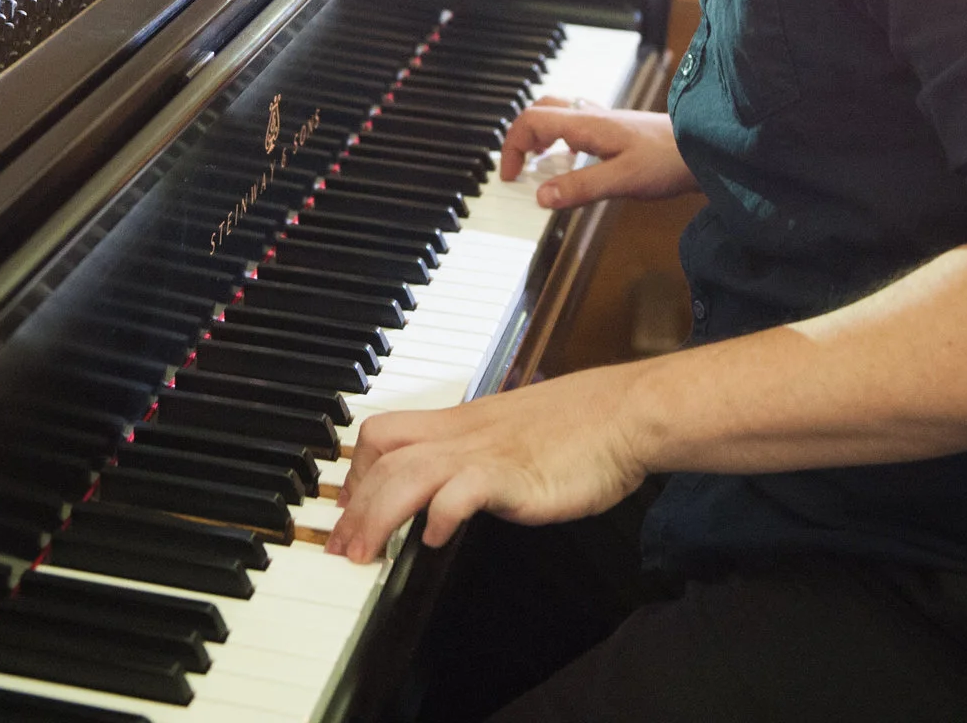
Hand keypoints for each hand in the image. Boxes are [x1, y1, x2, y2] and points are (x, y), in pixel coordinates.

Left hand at [323, 365, 649, 559]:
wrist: (626, 412)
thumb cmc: (578, 427)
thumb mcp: (509, 435)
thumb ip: (475, 455)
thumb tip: (449, 488)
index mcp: (459, 423)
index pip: (383, 434)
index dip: (356, 472)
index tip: (347, 510)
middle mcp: (463, 434)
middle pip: (383, 455)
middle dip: (353, 504)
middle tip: (341, 547)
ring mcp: (487, 453)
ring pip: (408, 472)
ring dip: (377, 515)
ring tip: (364, 554)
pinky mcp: (515, 475)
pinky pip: (464, 489)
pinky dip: (441, 513)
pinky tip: (435, 538)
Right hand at [498, 100, 693, 209]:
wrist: (708, 147)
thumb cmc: (671, 160)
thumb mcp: (622, 180)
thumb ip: (580, 187)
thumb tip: (541, 196)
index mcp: (586, 125)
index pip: (531, 121)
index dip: (512, 147)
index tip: (511, 176)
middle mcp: (592, 117)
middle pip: (541, 110)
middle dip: (521, 135)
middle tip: (518, 165)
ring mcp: (606, 121)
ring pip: (559, 115)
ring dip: (541, 134)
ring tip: (539, 163)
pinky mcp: (619, 130)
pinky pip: (579, 126)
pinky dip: (563, 140)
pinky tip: (575, 160)